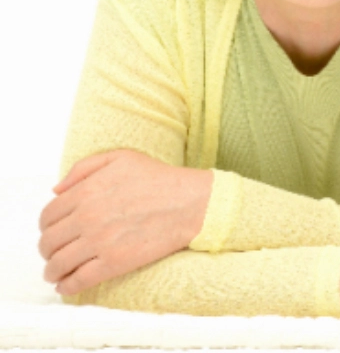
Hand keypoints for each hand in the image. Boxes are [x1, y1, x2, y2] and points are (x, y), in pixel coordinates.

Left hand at [39, 150, 211, 294]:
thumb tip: (56, 190)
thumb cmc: (157, 178)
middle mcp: (88, 217)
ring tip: (57, 271)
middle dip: (47, 250)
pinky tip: (67, 284)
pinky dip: (66, 287)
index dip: (47, 226)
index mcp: (87, 191)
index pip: (47, 216)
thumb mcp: (121, 158)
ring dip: (52, 271)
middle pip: (47, 243)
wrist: (188, 202)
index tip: (54, 230)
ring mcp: (99, 242)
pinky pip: (76, 282)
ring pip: (56, 265)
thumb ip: (84, 168)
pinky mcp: (113, 263)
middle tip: (56, 251)